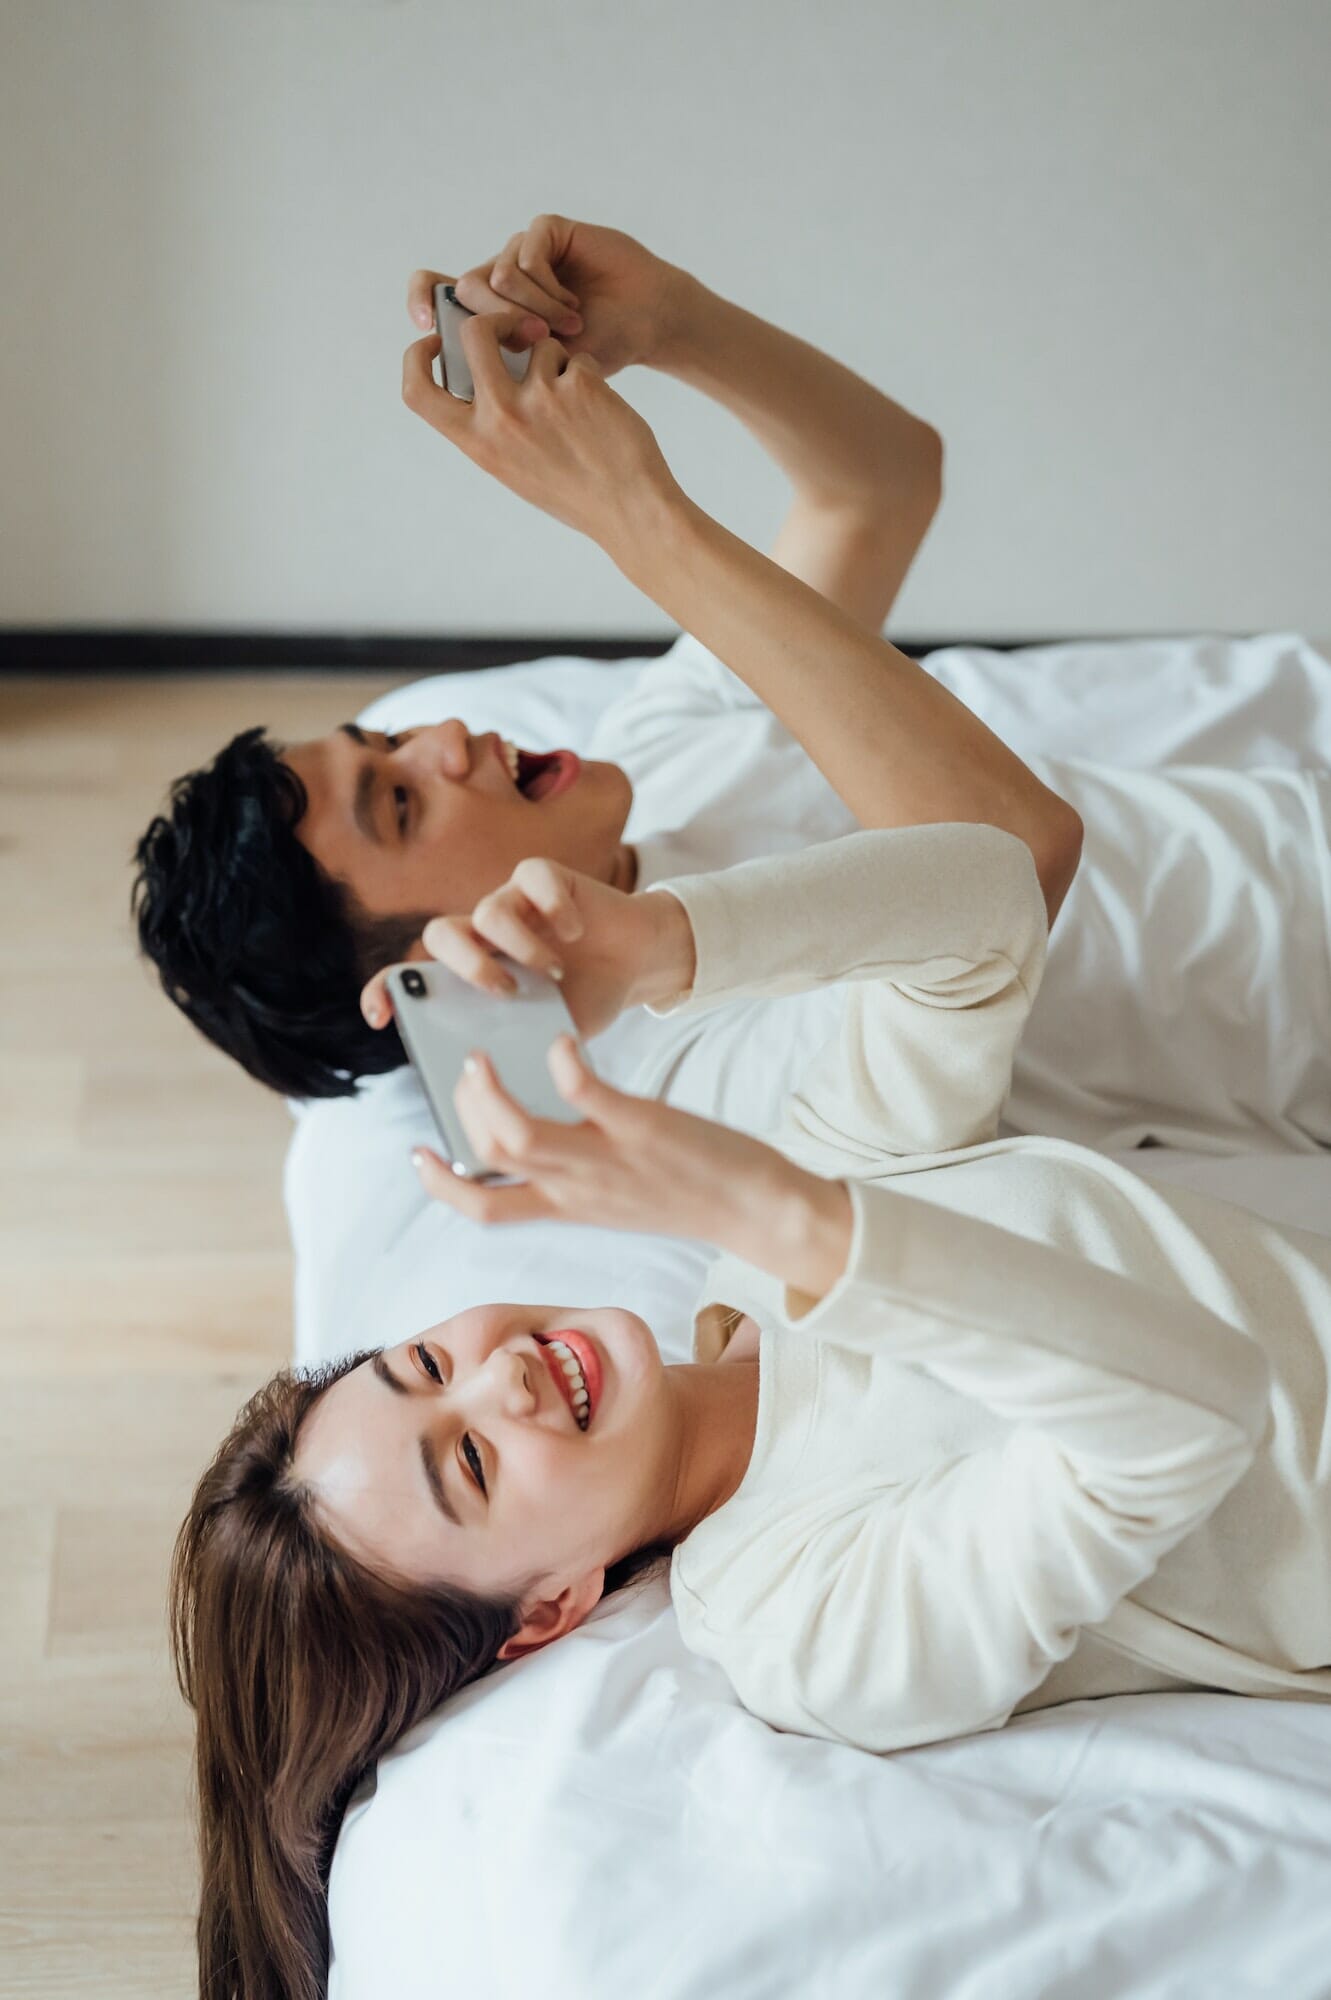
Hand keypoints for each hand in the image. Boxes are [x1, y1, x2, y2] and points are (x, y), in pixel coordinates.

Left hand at [360, 860, 695, 1040]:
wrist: (636, 963)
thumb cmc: (586, 1000)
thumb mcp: (550, 1032)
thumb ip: (519, 1047)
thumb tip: (495, 1085)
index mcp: (473, 975)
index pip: (412, 977)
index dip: (385, 992)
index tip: (379, 1018)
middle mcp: (484, 936)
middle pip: (440, 934)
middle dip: (465, 966)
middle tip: (504, 993)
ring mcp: (513, 903)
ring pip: (488, 911)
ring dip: (520, 946)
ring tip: (554, 971)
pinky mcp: (546, 878)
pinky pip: (532, 878)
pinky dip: (554, 908)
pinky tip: (576, 932)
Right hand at [402, 305, 680, 549]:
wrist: (630, 510)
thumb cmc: (574, 493)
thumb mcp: (513, 468)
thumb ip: (489, 427)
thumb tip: (476, 376)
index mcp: (476, 443)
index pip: (417, 391)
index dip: (416, 358)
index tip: (434, 343)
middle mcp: (501, 418)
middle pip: (475, 333)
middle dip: (496, 318)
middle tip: (518, 327)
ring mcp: (539, 398)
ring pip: (537, 342)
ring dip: (556, 359)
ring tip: (576, 404)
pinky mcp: (578, 385)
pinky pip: (576, 358)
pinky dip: (587, 376)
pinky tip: (601, 412)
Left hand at [408, 215, 687, 377]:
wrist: (646, 326)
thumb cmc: (599, 349)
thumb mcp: (542, 368)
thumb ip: (499, 359)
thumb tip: (456, 362)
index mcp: (493, 306)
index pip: (436, 289)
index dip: (422, 298)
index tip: (422, 326)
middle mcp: (503, 274)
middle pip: (467, 287)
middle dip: (500, 322)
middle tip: (539, 342)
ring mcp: (525, 249)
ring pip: (499, 276)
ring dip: (534, 310)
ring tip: (569, 325)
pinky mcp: (548, 231)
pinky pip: (526, 257)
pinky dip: (547, 289)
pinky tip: (573, 302)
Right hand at [413, 1038, 853, 1298]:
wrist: (759, 1210)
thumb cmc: (688, 1193)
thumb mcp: (616, 1197)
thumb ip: (573, 1172)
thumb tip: (539, 1134)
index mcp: (569, 1206)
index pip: (484, 1209)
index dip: (441, 1185)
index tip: (417, 1154)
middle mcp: (580, 1188)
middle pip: (491, 1160)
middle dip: (462, 1113)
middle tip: (463, 1071)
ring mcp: (607, 1159)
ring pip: (519, 1135)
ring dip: (489, 1092)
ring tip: (481, 1056)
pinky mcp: (642, 1127)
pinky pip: (586, 1094)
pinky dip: (563, 1063)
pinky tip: (561, 1041)